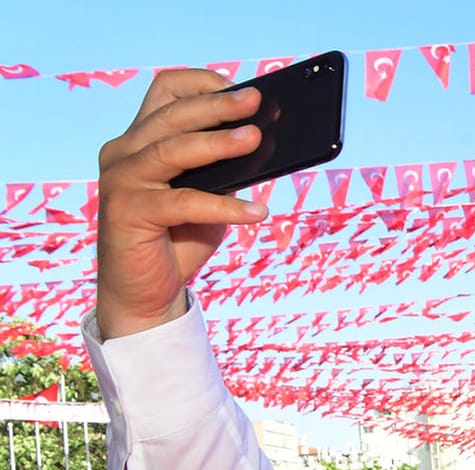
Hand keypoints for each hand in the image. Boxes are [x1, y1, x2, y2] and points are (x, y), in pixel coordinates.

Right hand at [96, 70, 269, 339]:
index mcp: (142, 138)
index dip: (201, 83)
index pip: (165, 91)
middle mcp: (124, 152)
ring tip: (256, 139)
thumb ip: (227, 169)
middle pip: (171, 116)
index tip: (239, 86)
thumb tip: (264, 143)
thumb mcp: (211, 195)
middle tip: (255, 101)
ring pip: (172, 151)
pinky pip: (182, 202)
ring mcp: (121, 180)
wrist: (147, 292)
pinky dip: (223, 206)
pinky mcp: (126, 212)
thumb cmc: (182, 237)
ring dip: (218, 144)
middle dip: (217, 106)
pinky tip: (257, 211)